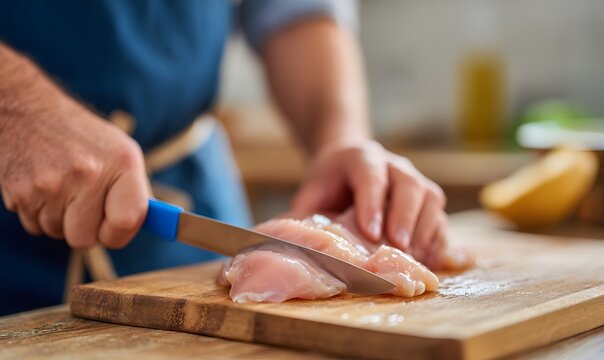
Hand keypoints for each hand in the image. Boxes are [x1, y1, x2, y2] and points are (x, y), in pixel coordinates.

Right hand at [0, 51, 150, 248]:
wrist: (29, 111)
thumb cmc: (83, 138)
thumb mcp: (122, 154)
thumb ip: (137, 192)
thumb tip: (156, 224)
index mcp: (121, 164)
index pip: (127, 220)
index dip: (120, 233)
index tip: (115, 227)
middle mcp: (88, 173)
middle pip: (85, 239)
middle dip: (84, 228)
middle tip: (82, 202)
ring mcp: (51, 183)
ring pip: (57, 233)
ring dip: (59, 219)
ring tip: (61, 188)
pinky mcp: (21, 191)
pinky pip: (34, 226)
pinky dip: (38, 213)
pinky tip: (43, 187)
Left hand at [292, 140, 446, 265]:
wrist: (348, 163)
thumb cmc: (328, 184)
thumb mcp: (311, 193)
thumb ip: (305, 214)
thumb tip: (292, 246)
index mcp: (361, 158)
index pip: (371, 176)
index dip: (373, 204)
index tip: (371, 232)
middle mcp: (393, 165)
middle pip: (408, 184)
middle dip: (404, 216)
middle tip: (398, 245)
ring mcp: (414, 180)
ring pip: (430, 197)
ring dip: (425, 229)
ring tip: (415, 258)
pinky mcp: (427, 200)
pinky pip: (440, 216)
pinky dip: (437, 239)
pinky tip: (428, 260)